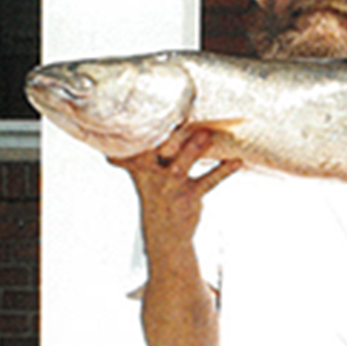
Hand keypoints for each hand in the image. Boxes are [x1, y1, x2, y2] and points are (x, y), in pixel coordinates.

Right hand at [111, 125, 240, 267]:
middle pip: (158, 152)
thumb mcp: (143, 178)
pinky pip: (208, 181)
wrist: (165, 236)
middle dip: (167, 137)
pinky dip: (224, 170)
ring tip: (208, 135)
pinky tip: (236, 161)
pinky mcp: (189, 197)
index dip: (143, 128)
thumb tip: (110, 152)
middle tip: (179, 117)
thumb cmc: (158, 199)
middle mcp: (153, 176)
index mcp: (140, 167)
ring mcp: (171, 187)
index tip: (151, 109)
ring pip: (181, 166)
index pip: (138, 144)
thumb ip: (133, 161)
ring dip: (194, 150)